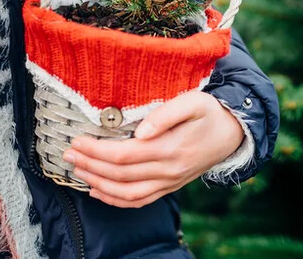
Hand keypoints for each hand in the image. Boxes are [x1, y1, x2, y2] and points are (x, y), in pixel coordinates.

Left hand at [62, 91, 243, 207]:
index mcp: (171, 149)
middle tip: (68, 154)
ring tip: (77, 171)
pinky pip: (139, 200)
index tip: (77, 140)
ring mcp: (170, 182)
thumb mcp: (193, 102)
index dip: (97, 150)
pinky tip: (97, 191)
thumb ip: (166, 114)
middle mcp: (168, 171)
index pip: (124, 155)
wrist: (234, 133)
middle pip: (120, 175)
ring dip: (98, 184)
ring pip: (126, 193)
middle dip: (90, 165)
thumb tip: (140, 131)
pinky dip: (115, 200)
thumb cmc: (211, 112)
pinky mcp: (170, 186)